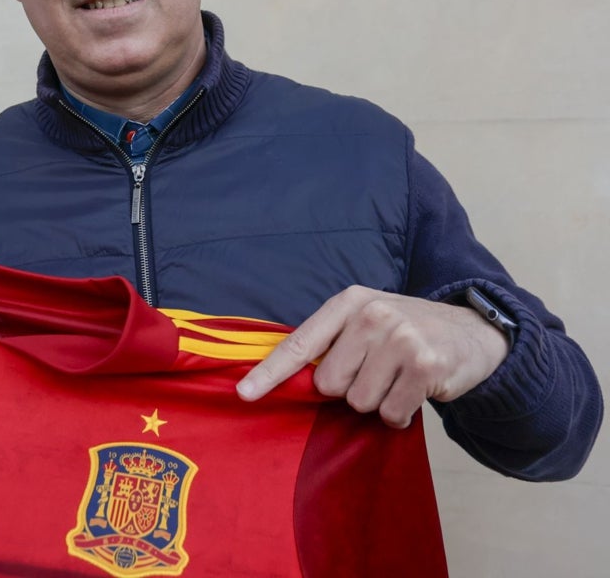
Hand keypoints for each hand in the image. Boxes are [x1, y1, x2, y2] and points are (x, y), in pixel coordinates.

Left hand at [236, 285, 509, 426]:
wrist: (473, 331)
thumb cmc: (407, 331)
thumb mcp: (366, 321)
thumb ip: (332, 343)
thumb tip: (291, 381)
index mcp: (348, 303)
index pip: (300, 343)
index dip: (270, 373)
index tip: (245, 394)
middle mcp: (372, 315)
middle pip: (330, 384)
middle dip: (350, 389)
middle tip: (377, 373)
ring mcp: (400, 339)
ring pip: (360, 402)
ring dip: (378, 402)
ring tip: (398, 379)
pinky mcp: (426, 366)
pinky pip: (391, 413)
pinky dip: (400, 413)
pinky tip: (415, 391)